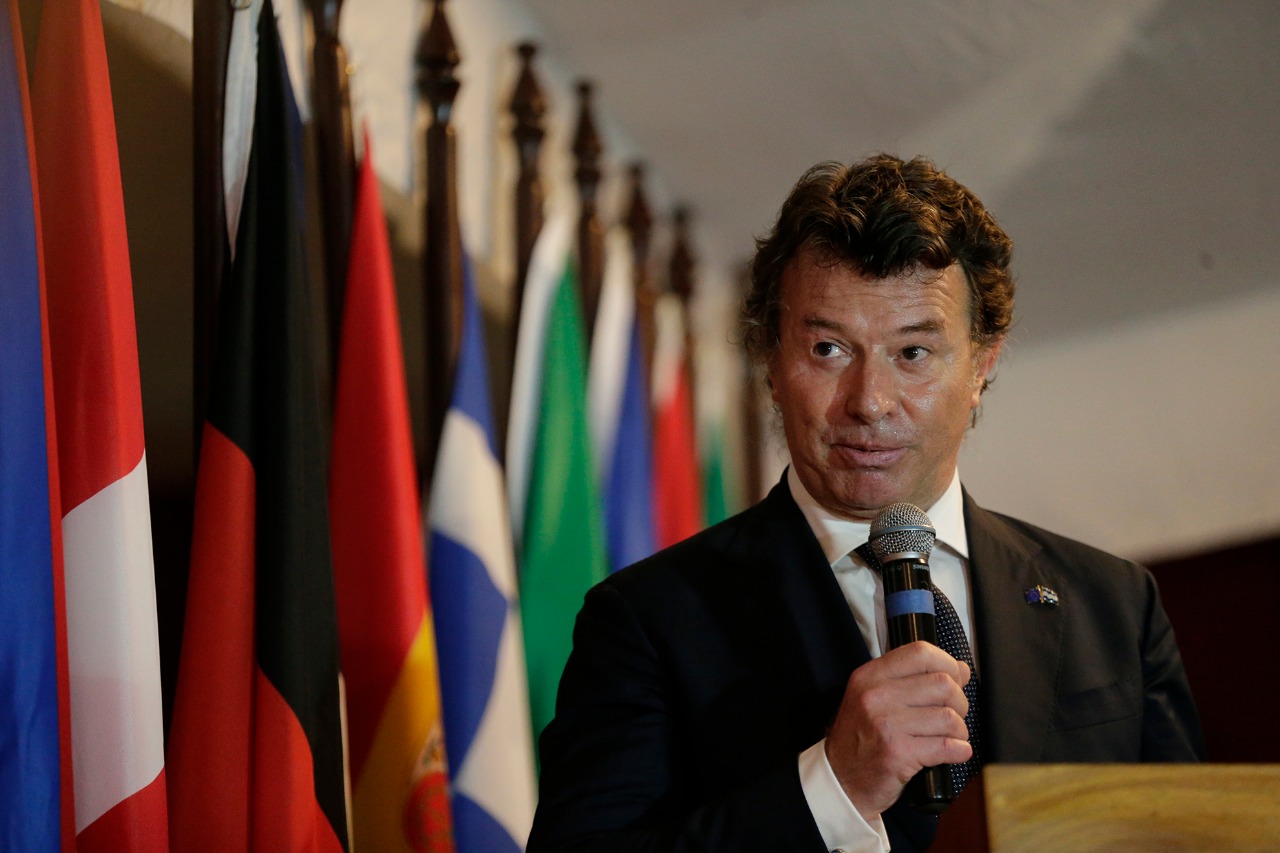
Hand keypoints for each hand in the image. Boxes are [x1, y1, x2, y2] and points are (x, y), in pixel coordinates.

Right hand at [824, 641, 972, 818]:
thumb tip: (961, 670)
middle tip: (952, 715)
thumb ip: (914, 680)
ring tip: (949, 737)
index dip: (947, 663)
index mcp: (869, 676)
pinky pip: (947, 746)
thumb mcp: (875, 698)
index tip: (954, 678)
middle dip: (959, 702)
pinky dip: (959, 751)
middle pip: (942, 684)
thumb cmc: (861, 738)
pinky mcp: (898, 753)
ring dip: (959, 731)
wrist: (840, 779)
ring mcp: (886, 724)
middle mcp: (875, 696)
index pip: (920, 653)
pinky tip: (954, 752)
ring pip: (949, 717)